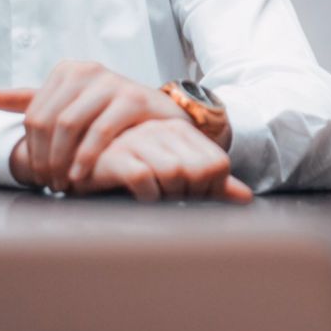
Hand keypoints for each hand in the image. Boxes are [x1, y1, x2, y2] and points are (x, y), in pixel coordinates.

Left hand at [0, 60, 195, 191]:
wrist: (162, 118)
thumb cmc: (110, 114)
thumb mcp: (70, 105)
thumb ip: (30, 101)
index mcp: (67, 71)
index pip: (33, 114)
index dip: (31, 149)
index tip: (36, 175)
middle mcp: (87, 70)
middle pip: (48, 120)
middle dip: (44, 158)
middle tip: (49, 184)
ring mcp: (111, 81)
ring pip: (69, 125)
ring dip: (62, 161)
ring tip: (64, 185)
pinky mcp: (133, 98)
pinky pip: (100, 131)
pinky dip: (86, 157)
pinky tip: (81, 176)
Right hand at [69, 119, 251, 202]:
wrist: (85, 157)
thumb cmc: (131, 164)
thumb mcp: (173, 170)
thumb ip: (210, 183)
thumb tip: (246, 197)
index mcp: (179, 128)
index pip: (217, 165)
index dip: (208, 191)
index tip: (189, 200)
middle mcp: (162, 127)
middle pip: (197, 173)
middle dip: (187, 198)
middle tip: (168, 203)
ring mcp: (139, 136)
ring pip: (173, 173)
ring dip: (166, 197)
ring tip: (153, 199)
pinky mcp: (115, 150)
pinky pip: (142, 178)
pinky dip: (143, 196)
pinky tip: (134, 198)